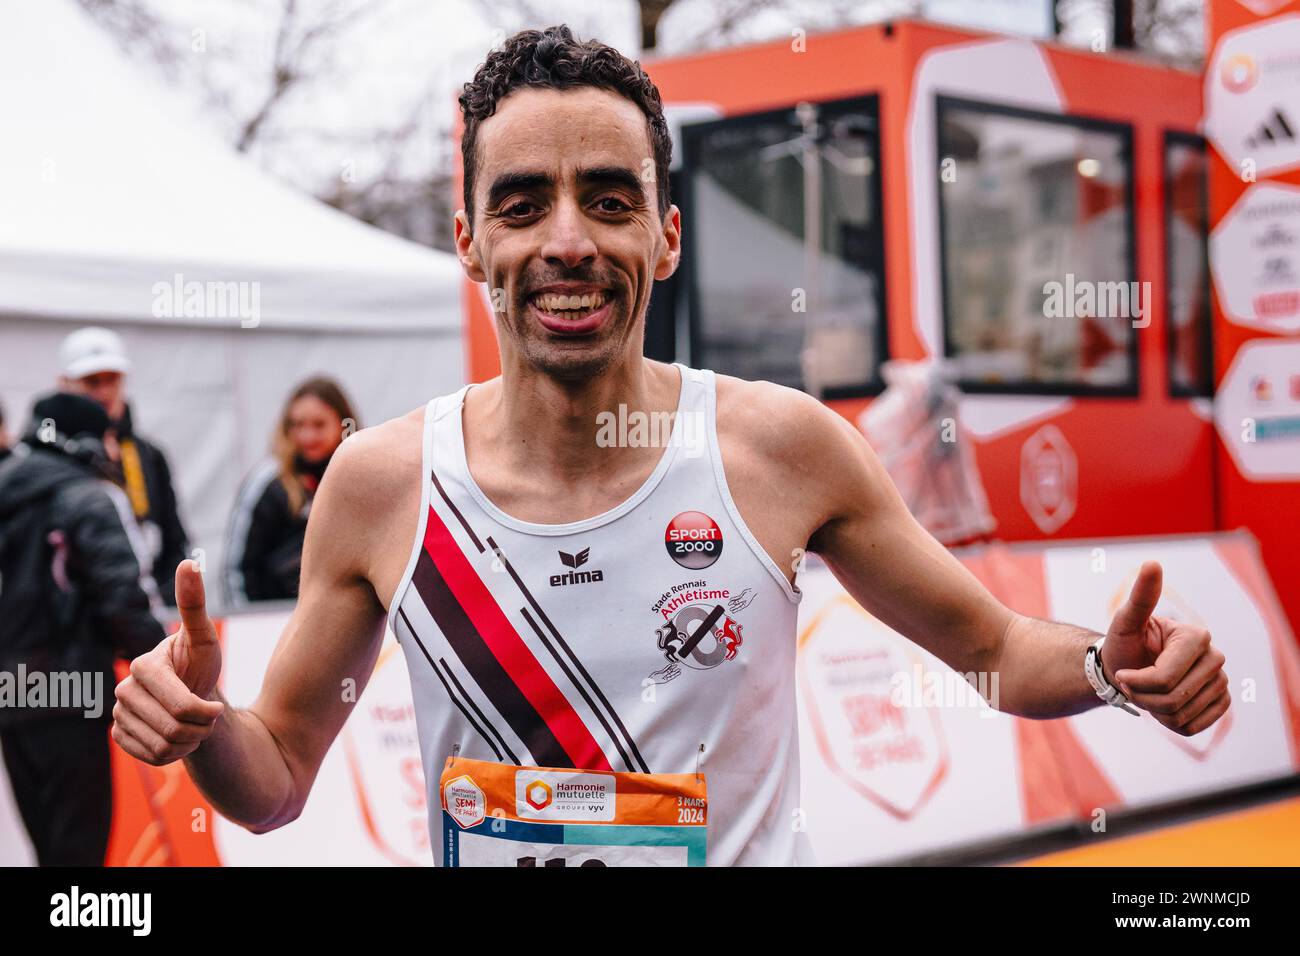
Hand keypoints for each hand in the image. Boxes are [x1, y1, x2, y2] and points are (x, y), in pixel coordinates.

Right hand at [112, 560, 224, 764]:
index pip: (182, 707)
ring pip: (163, 748)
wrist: (190, 694)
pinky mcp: (120, 737)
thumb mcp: (204, 638)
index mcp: (144, 667)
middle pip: (173, 729)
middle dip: (200, 728)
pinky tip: (177, 737)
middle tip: (206, 717)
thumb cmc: (200, 665)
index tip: (215, 706)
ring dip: (188, 742)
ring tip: (192, 725)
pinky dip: (173, 753)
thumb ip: (194, 603)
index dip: (207, 713)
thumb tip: (189, 561)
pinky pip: (152, 757)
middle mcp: (124, 692)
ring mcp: (118, 716)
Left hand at [1102, 561, 1229, 735]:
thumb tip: (1152, 563)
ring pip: (1181, 714)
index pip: (1164, 678)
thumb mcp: (1124, 622)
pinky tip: (1162, 704)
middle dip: (1144, 696)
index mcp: (1197, 636)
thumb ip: (1140, 597)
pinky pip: (1193, 726)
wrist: (1127, 668)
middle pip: (1173, 698)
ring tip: (1148, 692)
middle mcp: (1216, 658)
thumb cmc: (1124, 644)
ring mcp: (1221, 682)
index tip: (1123, 672)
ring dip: (1154, 710)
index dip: (1136, 682)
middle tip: (1133, 682)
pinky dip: (1170, 722)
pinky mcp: (1220, 703)